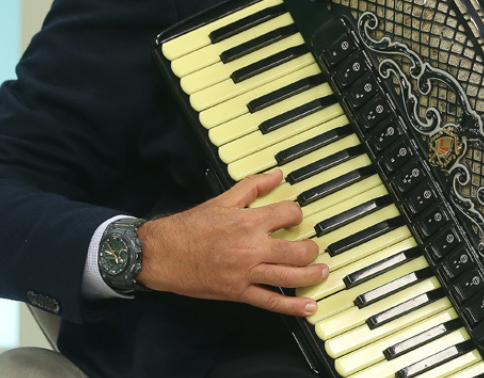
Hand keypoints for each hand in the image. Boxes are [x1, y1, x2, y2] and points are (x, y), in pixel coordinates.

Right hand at [136, 171, 326, 315]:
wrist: (162, 254)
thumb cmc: (189, 228)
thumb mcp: (222, 201)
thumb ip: (252, 186)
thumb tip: (276, 175)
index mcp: (249, 222)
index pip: (288, 215)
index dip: (296, 214)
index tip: (294, 217)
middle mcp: (252, 248)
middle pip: (297, 250)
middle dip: (311, 249)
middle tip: (313, 249)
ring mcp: (247, 273)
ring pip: (290, 276)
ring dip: (312, 275)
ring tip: (321, 272)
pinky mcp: (239, 292)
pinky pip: (271, 302)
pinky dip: (293, 306)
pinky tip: (309, 307)